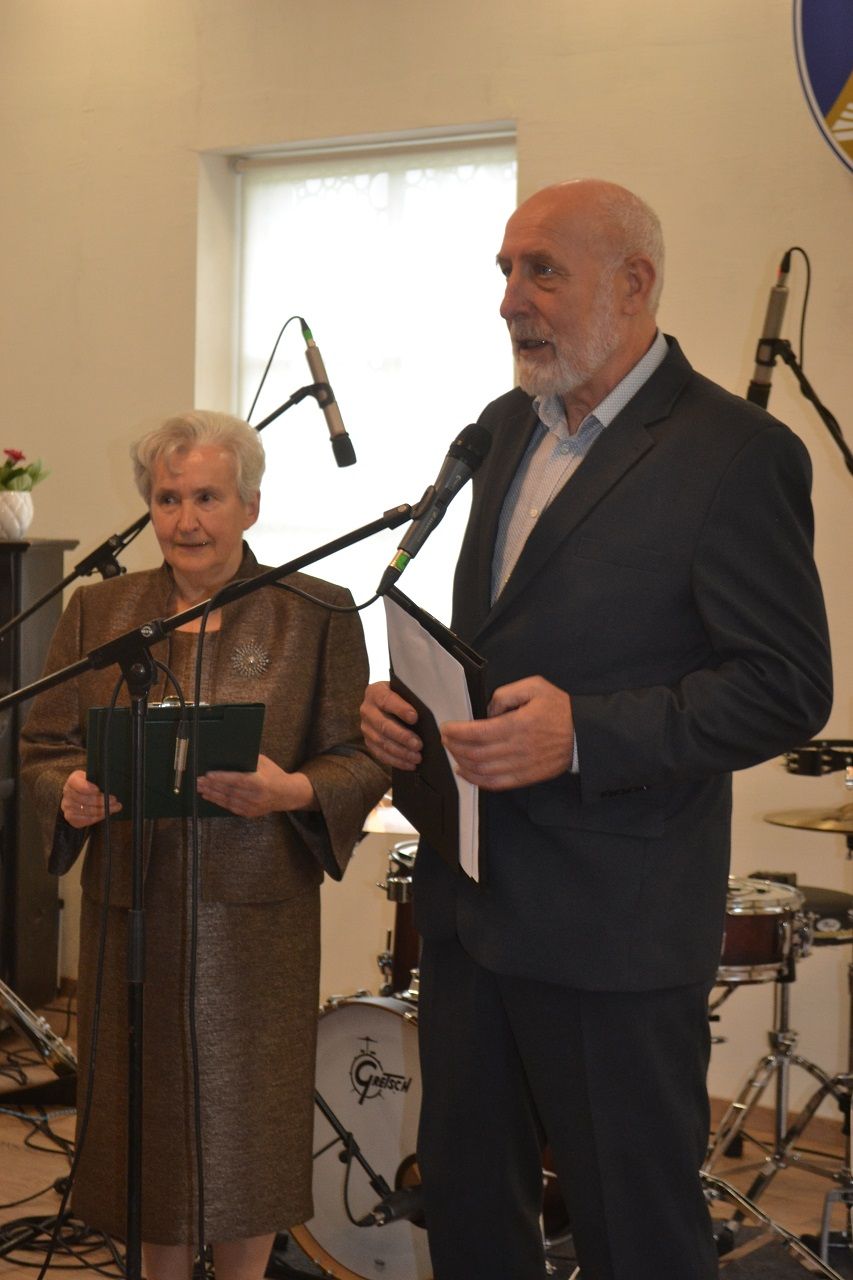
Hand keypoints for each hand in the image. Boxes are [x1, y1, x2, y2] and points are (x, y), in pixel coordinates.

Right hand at [61, 769, 122, 828]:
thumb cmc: (91, 785)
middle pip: (84, 799)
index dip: (87, 787)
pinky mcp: (70, 817)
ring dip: (102, 810)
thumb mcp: (94, 778)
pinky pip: (84, 820)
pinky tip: (105, 815)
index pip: (78, 784)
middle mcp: (67, 793)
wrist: (80, 796)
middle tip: (114, 800)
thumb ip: (99, 781)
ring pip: (86, 810)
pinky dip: (96, 818)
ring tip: (114, 808)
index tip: (98, 790)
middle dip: (101, 800)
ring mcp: (67, 806)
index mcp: (73, 780)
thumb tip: (108, 787)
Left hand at [196, 754, 315, 817]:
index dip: (222, 778)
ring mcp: (252, 807)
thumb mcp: (264, 762)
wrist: (286, 794)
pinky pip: (230, 807)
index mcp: (260, 782)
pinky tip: (209, 796)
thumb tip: (228, 755)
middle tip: (198, 780)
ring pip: (227, 800)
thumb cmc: (274, 774)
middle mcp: (255, 797)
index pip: (237, 780)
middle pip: (229, 791)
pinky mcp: (249, 813)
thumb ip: (248, 760)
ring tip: (200, 788)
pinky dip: (218, 801)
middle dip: (212, 786)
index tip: (208, 775)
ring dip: (212, 794)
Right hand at [360, 680, 421, 770]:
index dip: (400, 709)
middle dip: (402, 737)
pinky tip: (409, 764)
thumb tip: (428, 716)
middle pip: (384, 725)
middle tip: (419, 745)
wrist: (384, 703)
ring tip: (417, 757)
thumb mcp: (404, 692)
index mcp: (376, 692)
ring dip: (401, 752)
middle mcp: (367, 710)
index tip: (415, 718)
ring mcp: (366, 727)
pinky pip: (380, 754)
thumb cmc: (400, 697)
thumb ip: (412, 700)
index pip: (387, 700)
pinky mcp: (368, 741)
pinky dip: (396, 761)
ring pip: (382, 742)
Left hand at [441, 676, 573, 790]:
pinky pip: (496, 784)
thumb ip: (506, 694)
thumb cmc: (559, 709)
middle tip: (446, 738)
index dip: (457, 732)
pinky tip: (465, 772)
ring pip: (482, 771)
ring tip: (453, 752)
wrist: (583, 735)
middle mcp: (518, 748)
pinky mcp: (526, 778)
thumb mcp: (535, 687)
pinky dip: (476, 780)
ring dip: (462, 762)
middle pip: (476, 753)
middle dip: (455, 746)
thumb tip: (488, 710)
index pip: (478, 732)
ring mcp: (522, 766)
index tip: (446, 727)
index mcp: (519, 724)